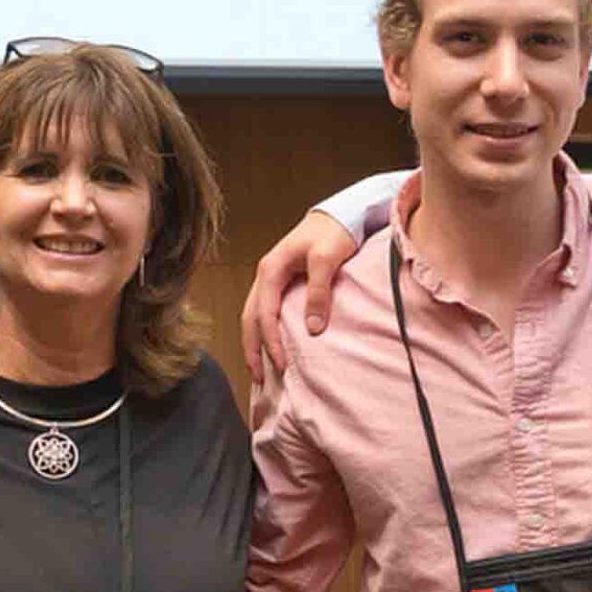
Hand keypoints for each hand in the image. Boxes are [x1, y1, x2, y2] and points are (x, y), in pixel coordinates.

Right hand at [240, 210, 360, 384]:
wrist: (341, 213)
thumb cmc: (334, 232)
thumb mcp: (328, 258)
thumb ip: (318, 292)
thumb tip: (312, 329)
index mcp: (271, 270)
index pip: (264, 314)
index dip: (271, 342)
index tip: (281, 365)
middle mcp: (265, 276)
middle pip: (250, 318)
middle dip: (252, 349)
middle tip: (258, 378)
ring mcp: (270, 279)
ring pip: (253, 316)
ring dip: (254, 343)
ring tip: (258, 369)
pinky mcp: (280, 282)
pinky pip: (265, 311)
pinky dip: (263, 332)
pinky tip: (269, 346)